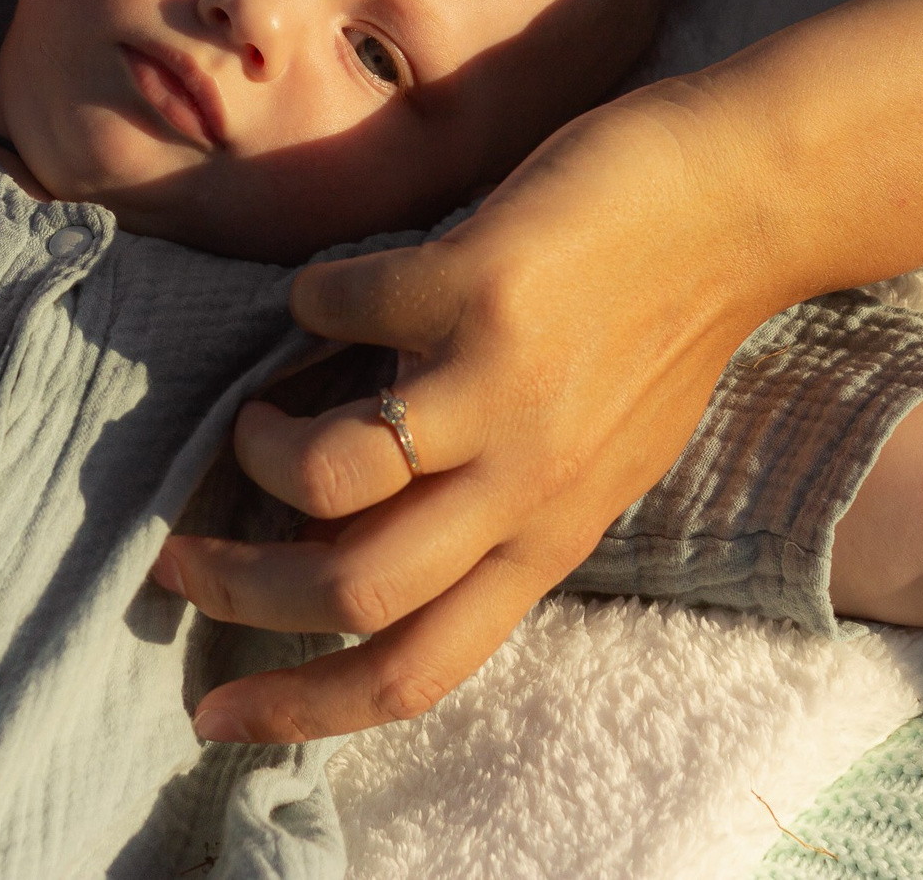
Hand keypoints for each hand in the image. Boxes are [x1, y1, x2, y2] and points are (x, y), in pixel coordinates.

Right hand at [154, 100, 750, 740]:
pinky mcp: (479, 287)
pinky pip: (340, 312)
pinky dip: (311, 301)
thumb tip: (355, 532)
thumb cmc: (657, 328)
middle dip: (240, 586)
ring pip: (331, 477)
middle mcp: (526, 487)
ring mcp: (502, 389)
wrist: (738, 204)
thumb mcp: (588, 460)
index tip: (210, 717)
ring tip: (260, 419)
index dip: (299, 708)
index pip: (415, 671)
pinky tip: (333, 291)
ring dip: (265, 450)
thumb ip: (493, 508)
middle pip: (350, 591)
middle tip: (185, 555)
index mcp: (547, 540)